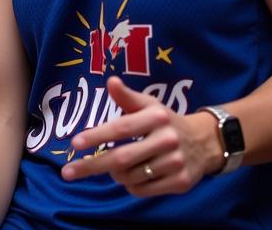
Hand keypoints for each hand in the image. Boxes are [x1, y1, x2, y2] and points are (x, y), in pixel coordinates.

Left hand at [61, 77, 221, 195]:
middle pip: (121, 158)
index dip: (97, 136)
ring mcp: (175, 163)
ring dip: (115, 174)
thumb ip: (127, 96)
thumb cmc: (166, 121)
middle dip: (92, 166)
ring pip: (130, 176)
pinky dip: (130, 185)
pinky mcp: (180, 183)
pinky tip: (132, 175)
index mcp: (156, 117)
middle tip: (68, 172)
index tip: (74, 143)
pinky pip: (143, 190)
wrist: (204, 142)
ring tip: (115, 165)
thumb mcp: (149, 104)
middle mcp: (166, 140)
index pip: (121, 128)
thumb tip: (110, 81)